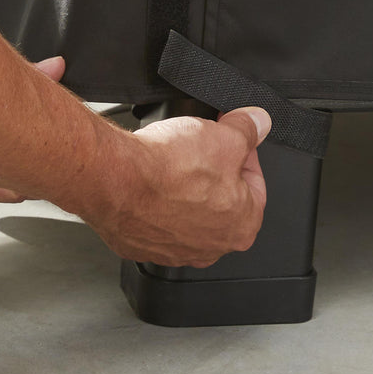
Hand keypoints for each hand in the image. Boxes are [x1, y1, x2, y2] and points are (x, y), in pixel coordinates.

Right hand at [90, 106, 270, 267]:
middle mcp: (210, 248)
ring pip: (188, 211)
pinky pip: (155, 219)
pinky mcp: (141, 245)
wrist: (115, 179)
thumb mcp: (226, 137)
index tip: (232, 139)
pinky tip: (151, 179)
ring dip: (184, 187)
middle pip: (221, 200)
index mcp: (241, 227)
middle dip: (214, 172)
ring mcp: (173, 250)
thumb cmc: (168, 170)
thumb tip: (257, 123)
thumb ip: (249, 129)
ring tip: (172, 161)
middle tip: (200, 150)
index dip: (244, 153)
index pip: (255, 184)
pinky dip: (155, 200)